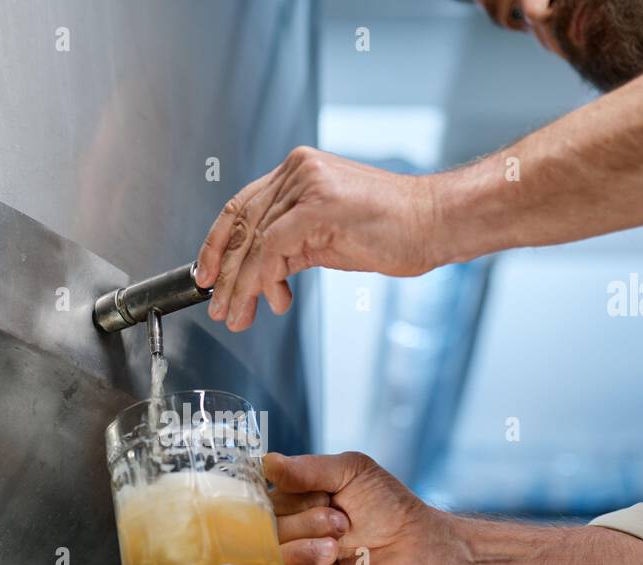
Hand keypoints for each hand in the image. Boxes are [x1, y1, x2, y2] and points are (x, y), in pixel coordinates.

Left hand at [195, 147, 437, 331]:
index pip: (242, 206)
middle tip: (218, 307)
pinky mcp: (317, 206)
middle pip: (241, 224)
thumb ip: (291, 247)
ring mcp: (307, 184)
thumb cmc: (394, 230)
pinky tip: (272, 302)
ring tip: (238, 315)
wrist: (436, 222)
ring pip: (253, 241)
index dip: (217, 244)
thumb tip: (261, 276)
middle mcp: (298, 170)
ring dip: (241, 286)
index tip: (206, 276)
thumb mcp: (328, 239)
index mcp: (298, 170)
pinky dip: (263, 281)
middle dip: (224, 273)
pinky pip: (272, 250)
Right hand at [266, 451, 439, 564]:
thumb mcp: (352, 471)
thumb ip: (308, 468)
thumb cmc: (390, 508)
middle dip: (301, 525)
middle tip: (340, 525)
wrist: (422, 550)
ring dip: (299, 551)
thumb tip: (267, 462)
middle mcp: (289, 542)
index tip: (321, 497)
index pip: (261, 505)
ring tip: (335, 550)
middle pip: (262, 535)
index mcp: (293, 510)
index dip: (287, 501)